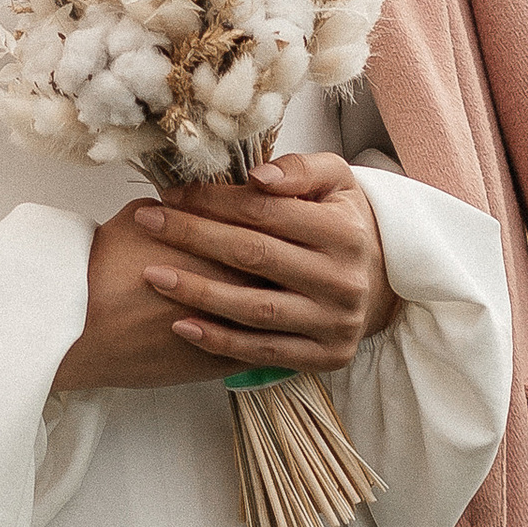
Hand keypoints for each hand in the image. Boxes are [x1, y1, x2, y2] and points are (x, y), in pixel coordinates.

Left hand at [53, 153, 394, 392]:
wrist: (381, 280)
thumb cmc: (342, 220)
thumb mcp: (336, 181)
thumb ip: (299, 169)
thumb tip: (258, 177)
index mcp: (343, 232)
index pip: (264, 212)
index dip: (212, 201)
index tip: (170, 194)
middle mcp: (342, 280)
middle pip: (252, 256)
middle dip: (192, 237)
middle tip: (146, 222)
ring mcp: (334, 323)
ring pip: (254, 309)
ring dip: (197, 293)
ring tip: (152, 274)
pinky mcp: (325, 356)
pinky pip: (263, 350)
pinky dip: (220, 341)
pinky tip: (181, 325)